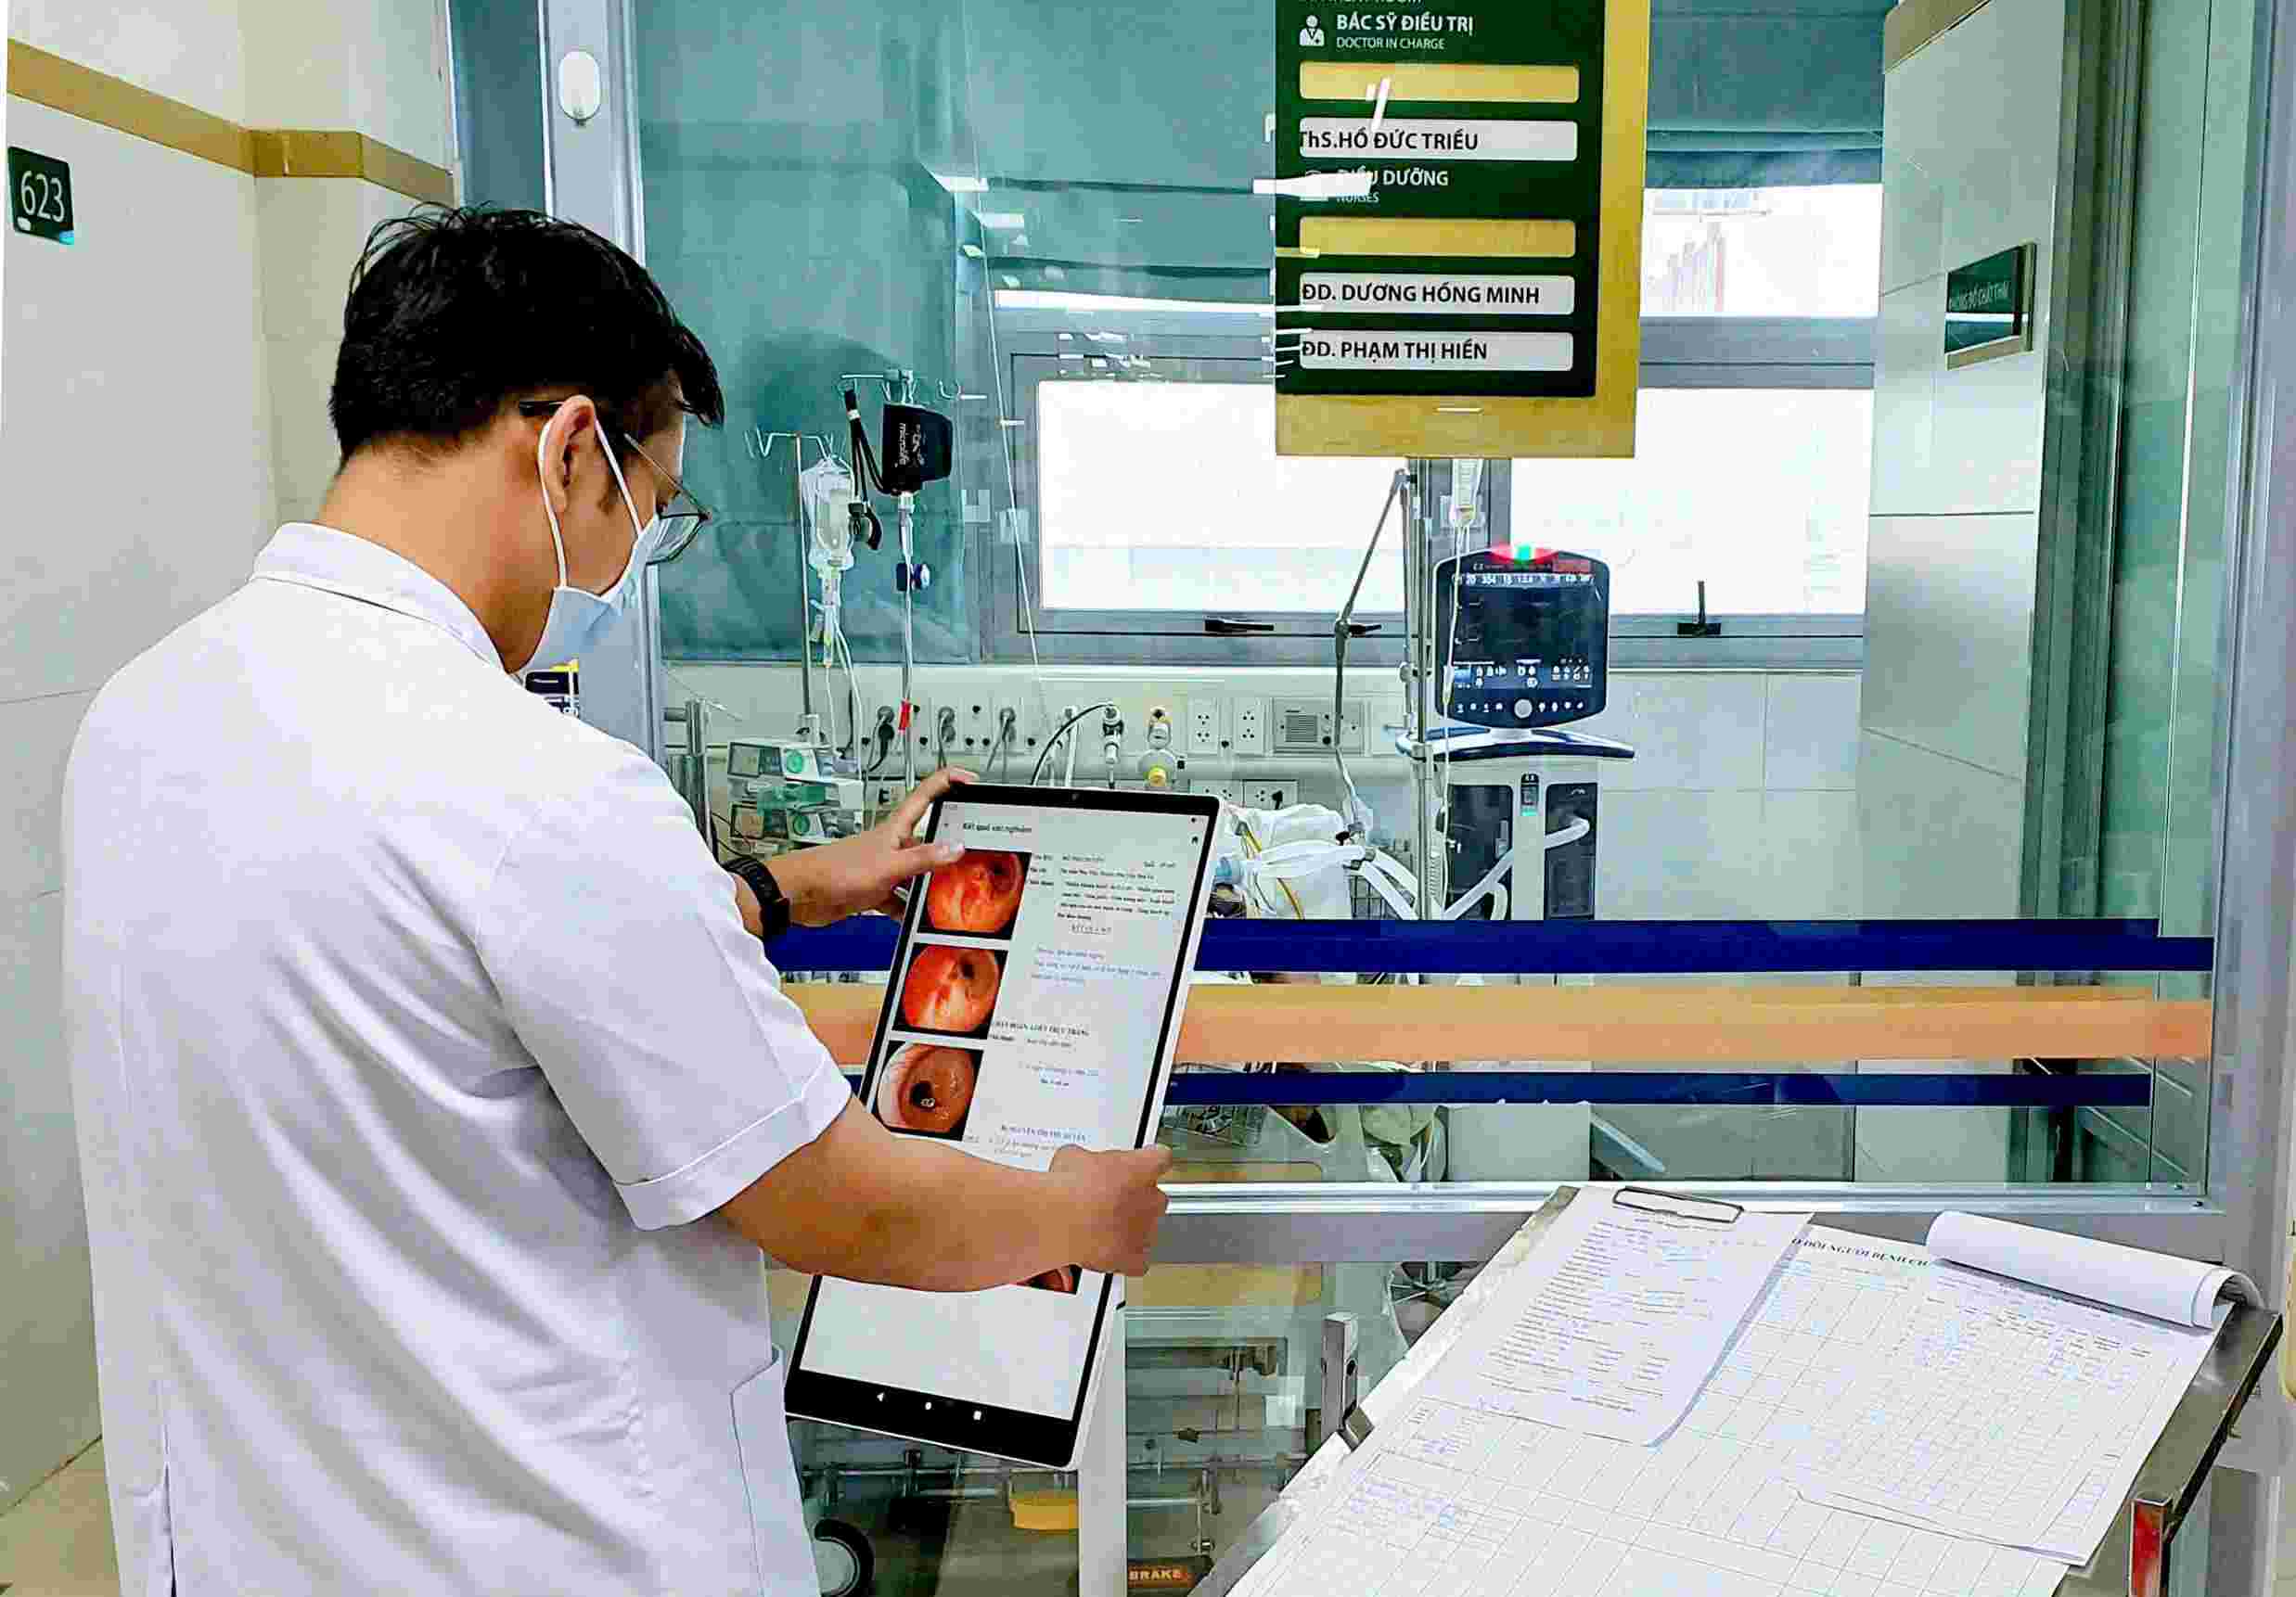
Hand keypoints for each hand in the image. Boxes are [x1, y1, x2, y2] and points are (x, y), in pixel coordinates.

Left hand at [765, 768, 974, 926]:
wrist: (801, 893)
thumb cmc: (835, 870)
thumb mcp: (888, 865)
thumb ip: (923, 859)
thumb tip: (955, 848)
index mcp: (896, 828)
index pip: (928, 793)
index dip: (949, 781)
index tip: (972, 780)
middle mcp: (892, 844)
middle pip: (928, 838)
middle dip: (949, 845)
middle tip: (973, 853)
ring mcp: (883, 867)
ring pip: (916, 872)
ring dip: (929, 884)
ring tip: (950, 893)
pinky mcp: (873, 890)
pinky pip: (898, 900)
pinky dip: (907, 910)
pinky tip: (916, 920)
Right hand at [1050, 1144, 1173, 1277]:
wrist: (1061, 1220)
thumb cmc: (1069, 1187)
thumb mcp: (1074, 1156)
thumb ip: (1089, 1160)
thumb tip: (1079, 1165)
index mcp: (1143, 1168)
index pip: (1161, 1158)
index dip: (1149, 1161)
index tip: (1141, 1164)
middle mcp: (1152, 1199)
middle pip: (1155, 1197)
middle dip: (1135, 1199)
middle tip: (1109, 1200)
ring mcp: (1146, 1230)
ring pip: (1147, 1229)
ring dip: (1130, 1228)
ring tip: (1103, 1227)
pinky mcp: (1135, 1257)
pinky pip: (1140, 1262)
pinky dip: (1128, 1260)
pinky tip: (1112, 1254)